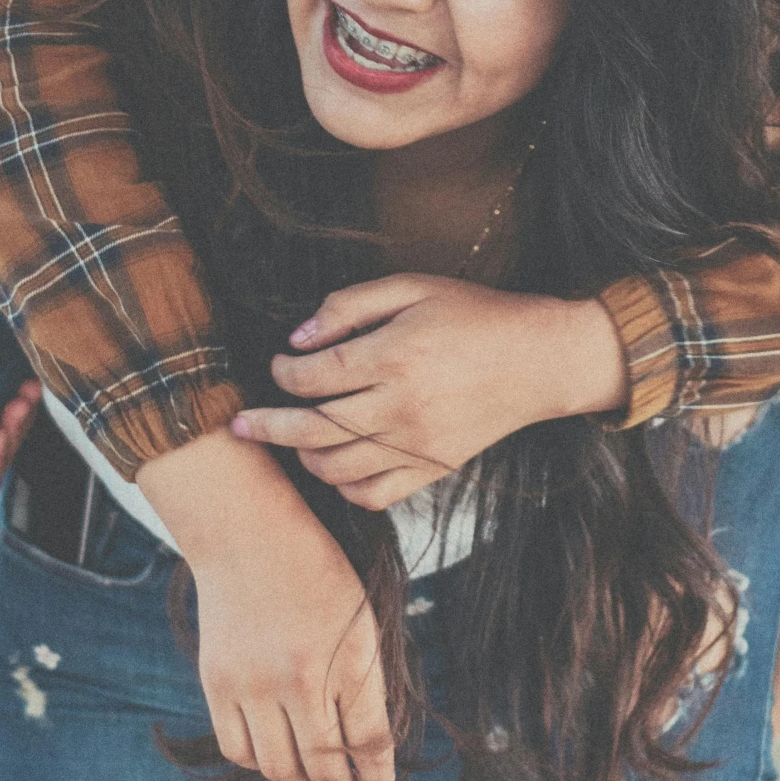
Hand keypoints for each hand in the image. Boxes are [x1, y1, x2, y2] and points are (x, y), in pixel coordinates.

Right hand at [138, 428, 394, 780]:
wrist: (249, 534)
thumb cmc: (316, 572)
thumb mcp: (361, 616)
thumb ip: (367, 679)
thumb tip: (372, 745)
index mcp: (346, 657)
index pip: (368, 740)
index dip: (377, 771)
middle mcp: (298, 678)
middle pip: (323, 765)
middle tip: (345, 780)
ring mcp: (253, 684)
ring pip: (279, 768)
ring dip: (300, 777)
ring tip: (310, 764)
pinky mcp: (217, 683)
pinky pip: (238, 750)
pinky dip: (259, 760)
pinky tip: (273, 744)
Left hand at [231, 273, 625, 509]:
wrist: (539, 360)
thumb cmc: (475, 314)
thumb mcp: (414, 287)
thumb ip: (352, 305)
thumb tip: (299, 336)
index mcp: (394, 356)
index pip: (314, 376)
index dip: (284, 373)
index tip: (278, 364)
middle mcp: (401, 407)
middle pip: (313, 428)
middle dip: (268, 426)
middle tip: (239, 425)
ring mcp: (417, 445)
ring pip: (337, 467)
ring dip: (301, 455)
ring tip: (287, 439)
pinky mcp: (432, 469)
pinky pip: (373, 493)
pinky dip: (343, 486)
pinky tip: (332, 467)